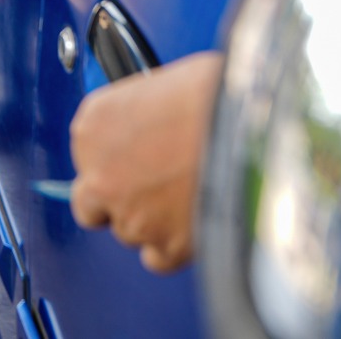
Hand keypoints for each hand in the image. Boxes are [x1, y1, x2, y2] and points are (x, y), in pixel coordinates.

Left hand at [69, 50, 222, 272]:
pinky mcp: (163, 246)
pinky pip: (156, 257)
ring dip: (150, 218)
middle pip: (92, 199)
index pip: (88, 150)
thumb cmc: (215, 93)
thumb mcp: (164, 83)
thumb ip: (144, 112)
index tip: (136, 152)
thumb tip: (156, 120)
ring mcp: (129, 215)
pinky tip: (191, 223)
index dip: (115, 154)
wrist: (252, 128)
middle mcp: (100, 174)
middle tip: (152, 181)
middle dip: (118, 194)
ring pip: (127, 230)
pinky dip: (171, 246)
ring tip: (187, 194)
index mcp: (94, 125)